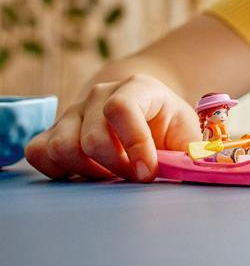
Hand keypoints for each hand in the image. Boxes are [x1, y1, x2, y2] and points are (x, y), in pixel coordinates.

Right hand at [25, 74, 199, 181]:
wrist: (141, 109)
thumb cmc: (166, 124)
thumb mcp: (186, 132)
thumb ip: (190, 151)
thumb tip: (195, 170)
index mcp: (137, 88)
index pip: (122, 109)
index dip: (134, 144)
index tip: (147, 172)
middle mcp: (99, 95)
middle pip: (92, 136)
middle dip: (115, 166)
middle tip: (134, 177)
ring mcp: (73, 112)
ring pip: (61, 146)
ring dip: (87, 171)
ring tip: (111, 176)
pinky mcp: (53, 130)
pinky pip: (38, 152)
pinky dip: (57, 170)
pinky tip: (83, 174)